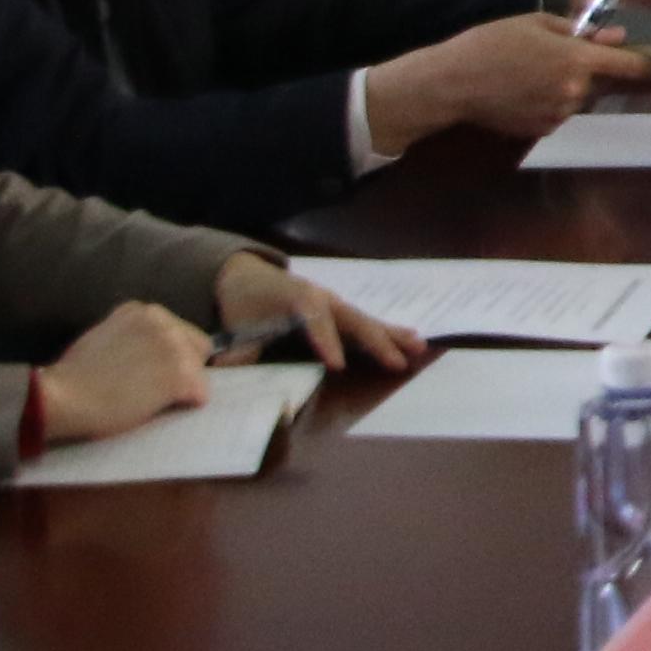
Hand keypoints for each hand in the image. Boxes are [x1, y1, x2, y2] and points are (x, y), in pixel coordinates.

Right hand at [33, 300, 218, 446]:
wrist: (63, 395)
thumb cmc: (74, 376)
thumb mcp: (104, 336)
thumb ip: (133, 336)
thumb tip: (152, 353)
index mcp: (141, 310)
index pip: (177, 331)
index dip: (167, 355)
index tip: (148, 371)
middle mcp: (161, 320)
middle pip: (197, 346)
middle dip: (182, 367)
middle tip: (153, 389)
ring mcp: (172, 345)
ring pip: (199, 371)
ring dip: (182, 388)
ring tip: (150, 400)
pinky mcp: (178, 373)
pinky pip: (200, 394)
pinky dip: (185, 405)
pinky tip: (157, 409)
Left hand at [215, 254, 426, 375]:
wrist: (247, 277)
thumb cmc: (244, 304)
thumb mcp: (236, 327)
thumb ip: (238, 352)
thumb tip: (231, 373)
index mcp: (295, 298)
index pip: (313, 319)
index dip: (325, 341)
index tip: (338, 365)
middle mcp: (321, 298)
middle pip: (352, 319)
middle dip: (374, 341)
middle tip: (396, 363)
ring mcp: (335, 303)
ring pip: (367, 319)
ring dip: (393, 335)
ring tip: (420, 347)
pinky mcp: (341, 311)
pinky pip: (369, 322)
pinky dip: (391, 332)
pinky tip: (415, 341)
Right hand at [368, 11, 621, 149]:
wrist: (453, 82)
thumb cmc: (492, 43)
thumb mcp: (536, 23)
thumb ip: (580, 32)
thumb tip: (615, 37)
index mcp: (577, 60)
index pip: (631, 67)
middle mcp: (576, 92)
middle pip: (602, 81)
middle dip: (593, 70)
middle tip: (560, 56)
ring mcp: (560, 114)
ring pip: (580, 96)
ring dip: (570, 85)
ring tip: (533, 71)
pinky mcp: (544, 129)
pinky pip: (560, 111)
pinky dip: (552, 100)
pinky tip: (524, 89)